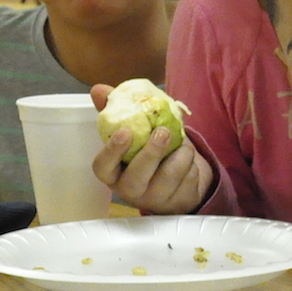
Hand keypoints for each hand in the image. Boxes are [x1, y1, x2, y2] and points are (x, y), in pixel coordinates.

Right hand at [90, 85, 214, 213]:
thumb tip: (99, 89)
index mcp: (113, 173)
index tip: (124, 131)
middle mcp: (129, 190)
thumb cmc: (147, 153)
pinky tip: (188, 159)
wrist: (178, 180)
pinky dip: (192, 161)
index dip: (111, 151)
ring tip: (182, 143)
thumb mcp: (134, 133)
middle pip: (137, 176)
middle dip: (151, 153)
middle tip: (162, 131)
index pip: (102, 167)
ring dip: (180, 153)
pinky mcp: (178, 201)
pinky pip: (188, 177)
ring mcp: (154, 198)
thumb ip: (117, 111)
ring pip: (169, 175)